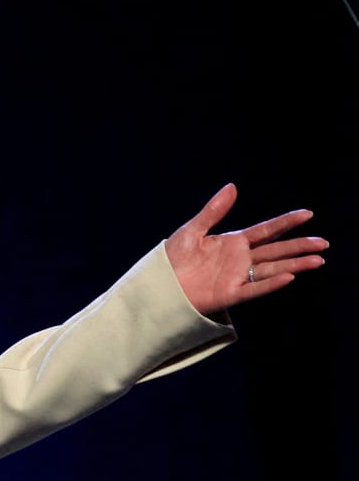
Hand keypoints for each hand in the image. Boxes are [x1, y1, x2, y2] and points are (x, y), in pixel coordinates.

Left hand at [164, 183, 327, 314]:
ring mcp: (237, 277)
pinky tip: (288, 276)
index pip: (266, 230)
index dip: (286, 222)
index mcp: (233, 242)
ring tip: (317, 260)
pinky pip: (254, 289)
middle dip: (299, 246)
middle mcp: (240, 259)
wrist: (157, 284)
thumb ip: (214, 211)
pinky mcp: (229, 294)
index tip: (307, 214)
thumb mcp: (192, 230)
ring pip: (272, 269)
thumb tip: (232, 186)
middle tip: (323, 243)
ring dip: (294, 264)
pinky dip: (270, 283)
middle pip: (276, 250)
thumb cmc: (171, 258)